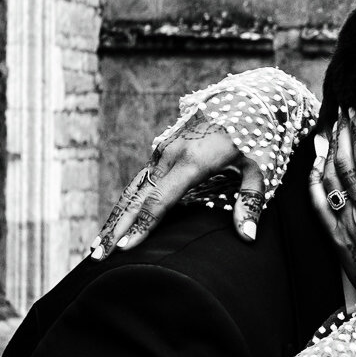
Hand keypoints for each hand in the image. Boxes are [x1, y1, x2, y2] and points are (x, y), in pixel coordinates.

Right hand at [94, 107, 270, 257]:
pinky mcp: (161, 152)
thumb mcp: (259, 168)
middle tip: (98, 257)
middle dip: (116, 229)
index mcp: (193, 161)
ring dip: (113, 219)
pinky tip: (114, 225)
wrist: (243, 98)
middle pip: (137, 198)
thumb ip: (251, 202)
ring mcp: (162, 152)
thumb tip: (249, 238)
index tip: (127, 248)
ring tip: (96, 248)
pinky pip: (138, 182)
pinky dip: (123, 206)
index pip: (161, 200)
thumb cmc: (254, 137)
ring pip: (132, 190)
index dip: (143, 226)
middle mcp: (171, 155)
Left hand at [309, 111, 355, 302]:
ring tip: (329, 131)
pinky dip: (314, 182)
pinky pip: (319, 205)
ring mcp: (347, 224)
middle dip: (342, 134)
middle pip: (346, 163)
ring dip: (328, 152)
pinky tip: (314, 168)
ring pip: (330, 179)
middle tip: (341, 112)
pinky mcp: (337, 238)